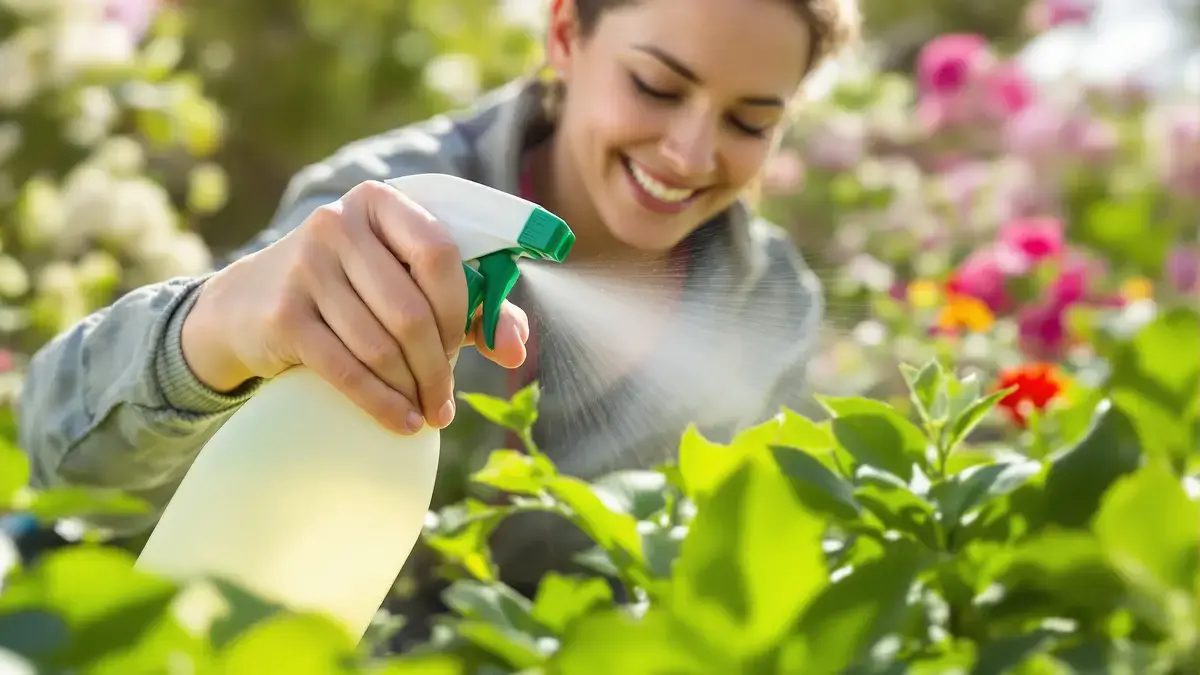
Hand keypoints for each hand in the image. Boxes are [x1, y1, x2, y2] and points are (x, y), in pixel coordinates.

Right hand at [181, 180, 529, 434]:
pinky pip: (347, 369)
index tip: (463, 347)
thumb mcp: (403, 280)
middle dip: (437, 365)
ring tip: (425, 412)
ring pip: (382, 345)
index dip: (460, 309)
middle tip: (443, 398)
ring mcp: (305, 267)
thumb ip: (471, 304)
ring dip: (412, 390)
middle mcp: (337, 224)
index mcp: (379, 202)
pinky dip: (381, 404)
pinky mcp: (283, 315)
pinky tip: (401, 423)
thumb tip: (516, 347)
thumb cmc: (350, 291)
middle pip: (413, 310)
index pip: (440, 253)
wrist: (247, 306)